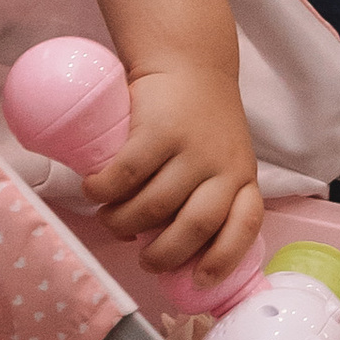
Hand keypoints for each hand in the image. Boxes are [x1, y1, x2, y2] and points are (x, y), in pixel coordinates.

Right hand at [84, 59, 263, 283]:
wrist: (189, 60)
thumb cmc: (200, 119)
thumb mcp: (220, 156)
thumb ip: (201, 195)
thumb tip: (156, 244)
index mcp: (242, 177)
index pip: (245, 224)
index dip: (224, 258)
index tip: (197, 280)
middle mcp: (223, 166)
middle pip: (195, 227)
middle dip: (163, 255)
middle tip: (143, 258)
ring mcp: (192, 148)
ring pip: (154, 206)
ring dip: (123, 223)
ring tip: (111, 219)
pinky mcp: (158, 130)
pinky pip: (126, 175)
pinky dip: (104, 191)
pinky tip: (94, 191)